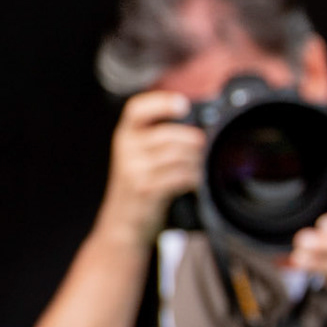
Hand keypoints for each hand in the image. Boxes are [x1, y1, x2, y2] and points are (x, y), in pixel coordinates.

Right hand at [95, 91, 204, 246]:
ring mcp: (134, 169)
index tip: (183, 105)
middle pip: (168, 134)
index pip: (137, 110)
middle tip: (202, 145)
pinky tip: (193, 181)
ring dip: (195, 161)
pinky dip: (192, 178)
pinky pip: (179, 176)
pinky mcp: (146, 188)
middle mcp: (126, 148)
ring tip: (198, 167)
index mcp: (125, 135)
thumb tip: (196, 129)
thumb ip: (158, 140)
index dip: (161, 103)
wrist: (124, 223)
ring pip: (177, 155)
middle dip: (192, 140)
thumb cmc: (139, 187)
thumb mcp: (139, 158)